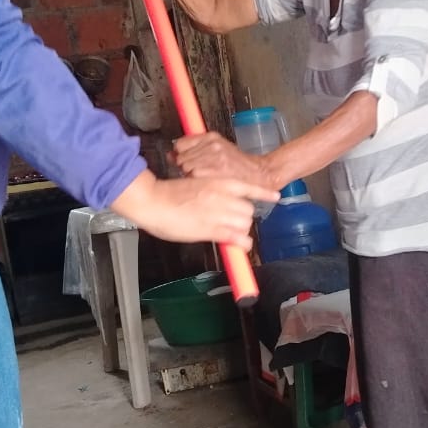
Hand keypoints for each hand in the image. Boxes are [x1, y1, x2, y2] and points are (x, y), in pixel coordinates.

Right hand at [111, 171, 277, 248]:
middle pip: (248, 210)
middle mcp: (222, 196)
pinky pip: (237, 237)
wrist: (152, 201)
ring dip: (241, 231)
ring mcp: (218, 212)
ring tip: (231, 234)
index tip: (275, 196)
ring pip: (245, 223)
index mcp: (218, 182)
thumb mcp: (194, 185)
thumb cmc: (166, 194)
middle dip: (243, 218)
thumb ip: (209, 192)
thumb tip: (217, 203)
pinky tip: (241, 245)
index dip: (263, 193)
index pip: (249, 187)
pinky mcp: (212, 229)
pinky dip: (242, 243)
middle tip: (233, 223)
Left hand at [172, 132, 272, 184]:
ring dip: (191, 176)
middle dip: (186, 166)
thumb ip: (193, 150)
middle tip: (200, 173)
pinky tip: (207, 184)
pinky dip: (196, 183)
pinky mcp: (213, 172)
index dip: (182, 155)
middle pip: (182, 157)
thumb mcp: (217, 150)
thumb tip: (170, 155)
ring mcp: (213, 158)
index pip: (181, 144)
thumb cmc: (238, 166)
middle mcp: (211, 145)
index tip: (186, 161)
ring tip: (206, 179)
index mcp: (212, 137)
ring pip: (186, 168)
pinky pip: (193, 177)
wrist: (260, 174)